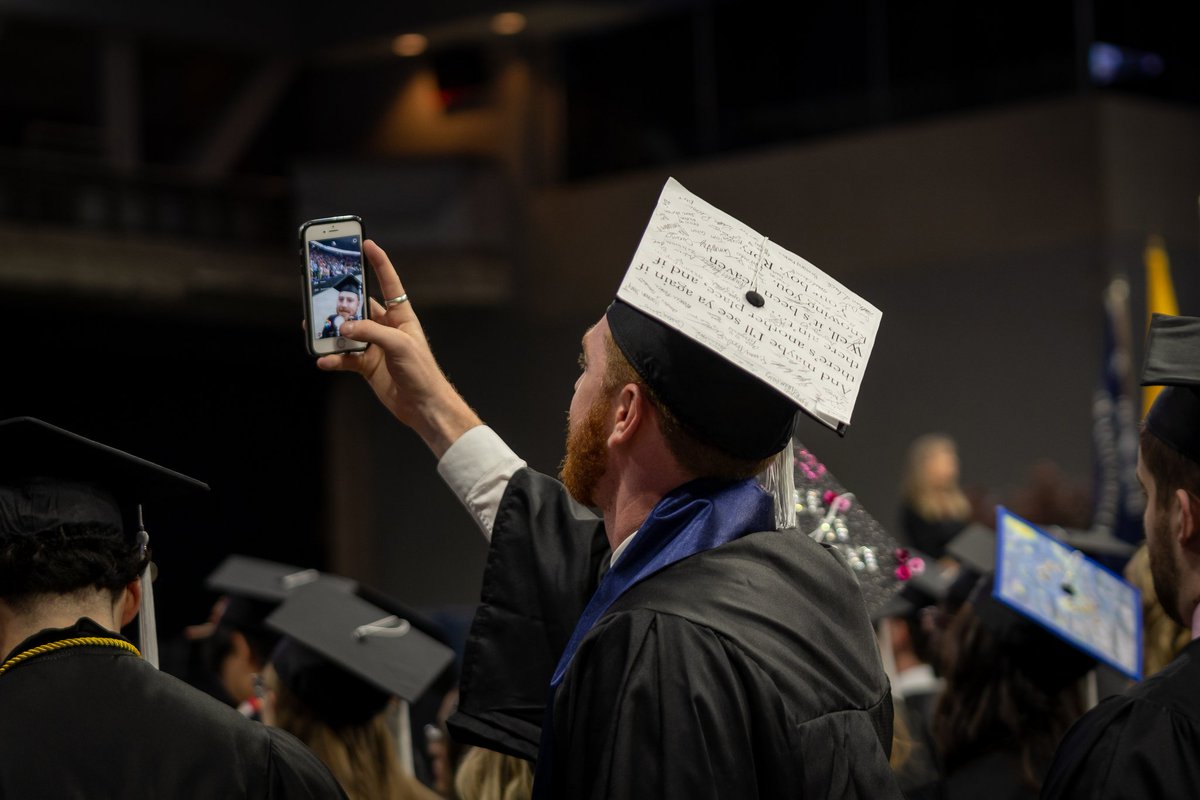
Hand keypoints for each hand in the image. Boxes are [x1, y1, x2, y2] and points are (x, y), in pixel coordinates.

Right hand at [316, 240, 481, 457]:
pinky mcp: (367, 366)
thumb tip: (344, 327)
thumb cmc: (421, 371)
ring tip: (312, 327)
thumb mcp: (399, 345)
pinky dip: (333, 358)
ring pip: (347, 332)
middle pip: (360, 307)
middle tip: (320, 290)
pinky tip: (323, 360)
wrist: (424, 406)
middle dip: (341, 300)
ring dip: (331, 331)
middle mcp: (387, 328)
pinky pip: (344, 358)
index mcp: (401, 316)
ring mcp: (375, 346)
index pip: (389, 283)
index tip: (367, 243)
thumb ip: (371, 331)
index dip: (378, 263)